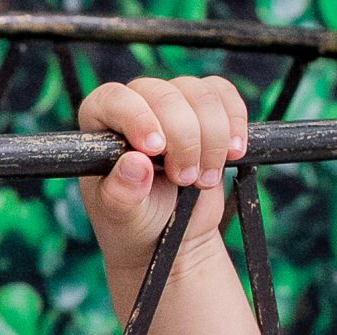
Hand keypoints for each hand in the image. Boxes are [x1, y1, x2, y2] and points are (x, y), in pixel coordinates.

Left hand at [76, 76, 248, 279]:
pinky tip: (233, 153)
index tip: (154, 150)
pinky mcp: (205, 110)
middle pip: (164, 94)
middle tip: (184, 178)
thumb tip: (134, 163)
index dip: (137, 117)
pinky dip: (235, 121)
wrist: (172, 238)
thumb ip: (122, 194)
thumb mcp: (122, 217)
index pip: (113, 99)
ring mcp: (172, 106)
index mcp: (101, 129)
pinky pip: (224, 93)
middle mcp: (136, 108)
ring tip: (203, 179)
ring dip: (211, 137)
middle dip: (182, 138)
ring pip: (200, 94)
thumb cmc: (136, 224)